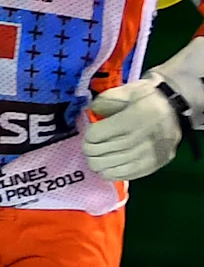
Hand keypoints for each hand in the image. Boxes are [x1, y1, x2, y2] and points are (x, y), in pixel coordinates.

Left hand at [85, 43, 203, 182]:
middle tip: (89, 148)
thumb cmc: (147, 97)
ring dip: (99, 164)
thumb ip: (104, 102)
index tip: (89, 135)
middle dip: (91, 151)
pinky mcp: (156, 164)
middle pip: (104, 151)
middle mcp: (144, 137)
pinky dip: (112, 174)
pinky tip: (106, 169)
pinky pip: (129, 175)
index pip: (99, 134)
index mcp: (135, 117)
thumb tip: (90, 114)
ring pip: (114, 166)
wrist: (177, 107)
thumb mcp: (125, 91)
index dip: (89, 136)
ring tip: (95, 159)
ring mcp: (152, 153)